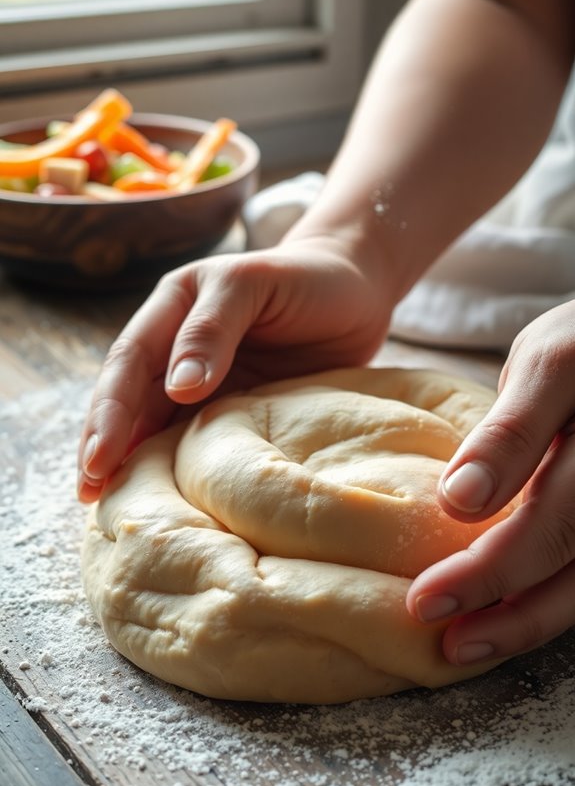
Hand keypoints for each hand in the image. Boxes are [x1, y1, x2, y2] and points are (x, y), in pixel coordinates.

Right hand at [77, 234, 389, 502]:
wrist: (358, 291)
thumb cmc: (309, 278)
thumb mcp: (254, 284)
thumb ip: (213, 328)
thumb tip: (176, 388)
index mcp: (173, 306)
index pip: (129, 361)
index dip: (110, 410)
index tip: (100, 457)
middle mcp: (177, 345)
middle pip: (129, 398)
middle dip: (104, 444)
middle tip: (89, 493)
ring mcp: (204, 379)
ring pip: (155, 423)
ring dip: (131, 462)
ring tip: (108, 507)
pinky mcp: (233, 407)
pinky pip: (196, 439)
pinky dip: (175, 468)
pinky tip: (163, 498)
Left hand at [406, 299, 574, 665]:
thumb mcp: (543, 363)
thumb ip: (509, 429)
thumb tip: (459, 500)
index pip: (540, 451)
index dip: (495, 495)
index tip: (443, 535)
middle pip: (568, 530)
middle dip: (498, 577)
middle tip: (427, 609)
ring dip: (530, 616)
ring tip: (464, 643)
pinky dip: (554, 605)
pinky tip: (508, 624)